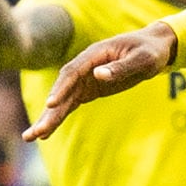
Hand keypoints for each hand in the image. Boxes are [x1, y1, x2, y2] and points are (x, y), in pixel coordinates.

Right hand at [23, 23, 174, 138]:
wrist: (155, 48)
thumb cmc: (150, 51)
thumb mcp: (142, 58)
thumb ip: (121, 67)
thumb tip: (99, 75)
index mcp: (94, 54)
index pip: (72, 72)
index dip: (61, 88)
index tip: (51, 104)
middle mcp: (84, 67)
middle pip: (61, 89)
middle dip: (49, 111)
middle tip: (35, 131)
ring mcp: (84, 79)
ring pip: (62, 101)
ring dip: (48, 118)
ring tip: (30, 137)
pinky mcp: (88, 90)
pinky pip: (69, 105)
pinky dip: (58, 118)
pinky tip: (45, 133)